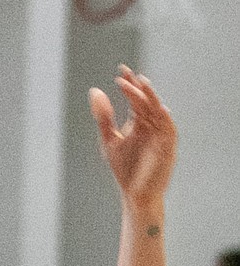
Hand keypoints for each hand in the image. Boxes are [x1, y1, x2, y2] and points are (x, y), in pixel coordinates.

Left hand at [89, 66, 176, 210]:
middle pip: (146, 102)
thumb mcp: (109, 139)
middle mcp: (152, 125)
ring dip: (150, 98)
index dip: (130, 85)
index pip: (135, 99)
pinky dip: (165, 119)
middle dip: (138, 88)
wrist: (135, 194)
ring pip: (157, 111)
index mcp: (139, 122)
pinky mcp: (168, 148)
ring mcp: (161, 135)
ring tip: (142, 84)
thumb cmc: (124, 169)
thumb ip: (104, 117)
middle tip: (127, 75)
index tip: (121, 70)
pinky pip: (169, 130)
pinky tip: (159, 108)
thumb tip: (95, 90)